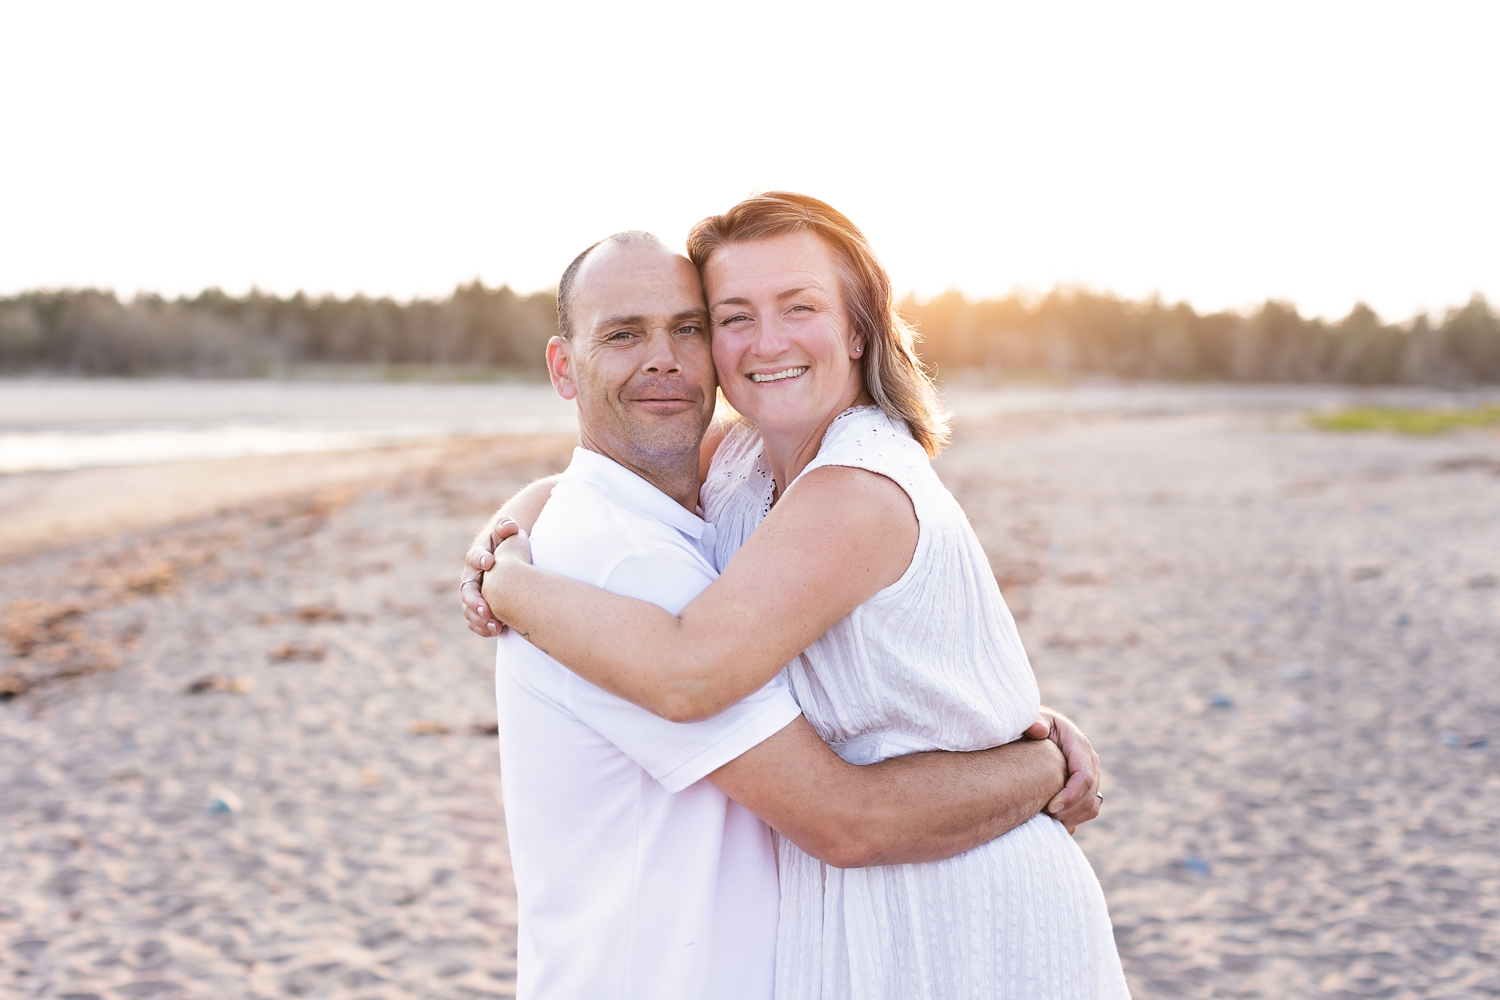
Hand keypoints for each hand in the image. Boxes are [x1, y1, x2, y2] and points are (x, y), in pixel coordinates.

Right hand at [478, 525, 531, 631]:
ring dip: (481, 620)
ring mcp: (472, 595)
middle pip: (468, 592)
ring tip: (496, 627)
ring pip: (469, 610)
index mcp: (477, 558)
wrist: (500, 561)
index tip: (490, 561)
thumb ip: (506, 527)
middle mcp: (471, 578)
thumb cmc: (504, 545)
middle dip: (476, 602)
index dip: (481, 558)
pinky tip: (498, 631)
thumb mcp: (505, 533)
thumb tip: (511, 526)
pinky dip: (483, 628)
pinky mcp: (478, 609)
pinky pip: (475, 622)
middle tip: (487, 610)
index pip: (474, 557)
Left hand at [1023, 707, 1101, 833]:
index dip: (1070, 796)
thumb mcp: (1033, 718)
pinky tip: (1053, 823)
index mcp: (1079, 745)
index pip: (1084, 777)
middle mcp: (1090, 762)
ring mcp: (1090, 776)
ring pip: (1092, 807)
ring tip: (1047, 820)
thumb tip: (1037, 729)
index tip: (1050, 808)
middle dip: (1068, 811)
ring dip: (1072, 818)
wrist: (1039, 729)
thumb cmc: (1032, 724)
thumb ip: (1034, 722)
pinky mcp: (1086, 788)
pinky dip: (1073, 820)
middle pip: (1090, 796)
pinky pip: (1088, 810)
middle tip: (1044, 817)